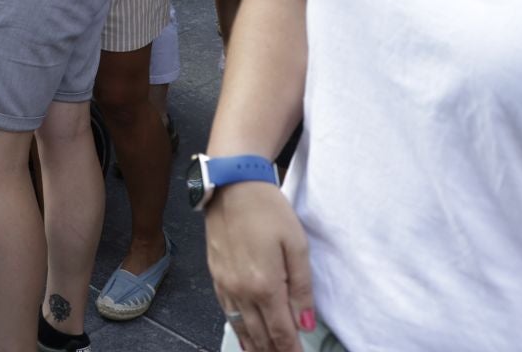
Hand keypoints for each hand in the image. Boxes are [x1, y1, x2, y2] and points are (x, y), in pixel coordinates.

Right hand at [207, 180, 315, 351]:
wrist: (232, 186)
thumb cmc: (268, 210)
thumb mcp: (297, 245)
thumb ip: (302, 288)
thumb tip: (306, 324)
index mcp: (265, 286)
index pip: (281, 332)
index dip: (292, 350)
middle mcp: (242, 292)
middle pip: (261, 336)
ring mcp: (225, 286)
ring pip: (241, 329)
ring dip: (256, 348)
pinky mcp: (215, 276)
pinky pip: (227, 314)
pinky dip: (238, 331)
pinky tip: (245, 339)